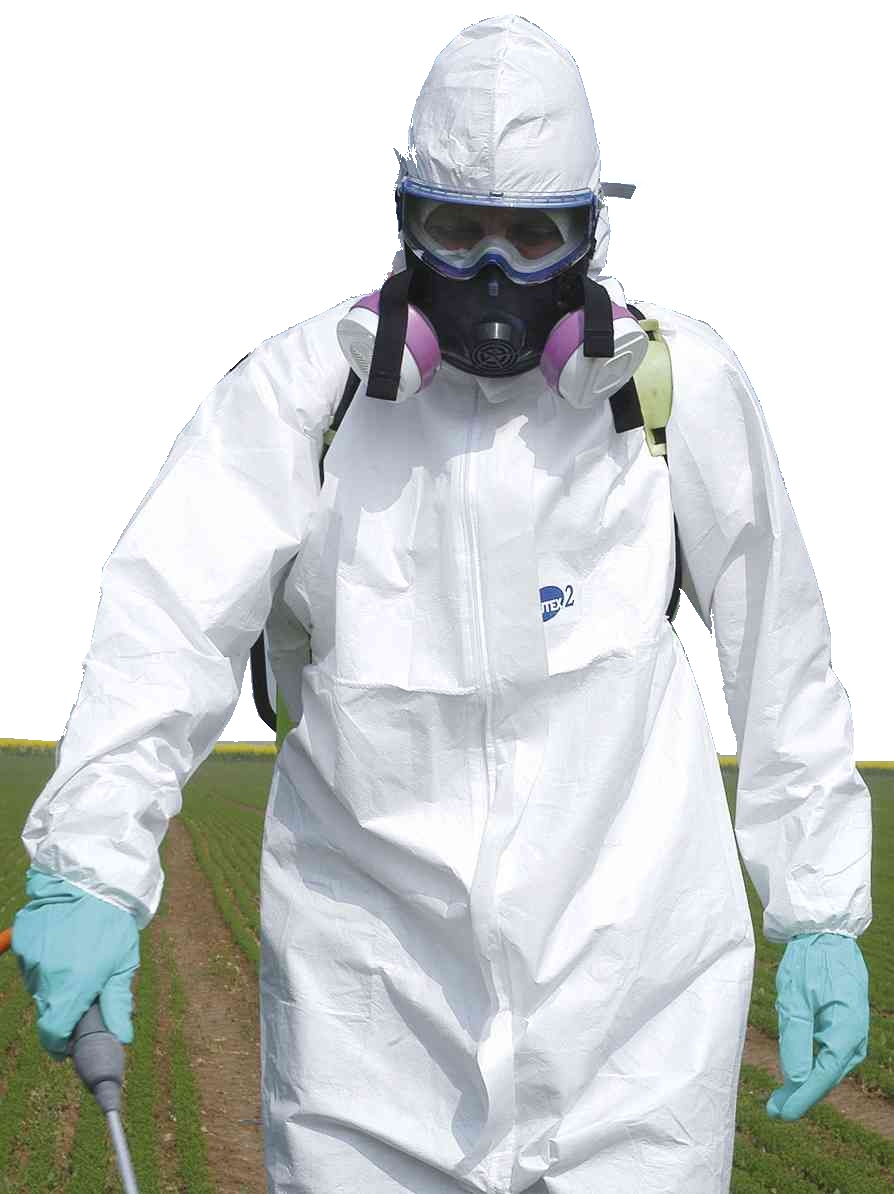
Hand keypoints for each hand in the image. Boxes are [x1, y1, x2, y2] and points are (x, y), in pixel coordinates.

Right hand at [12, 867, 139, 1058]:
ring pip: (37, 985)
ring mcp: (29, 956)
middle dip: (62, 1007)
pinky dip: (43, 959)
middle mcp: (45, 975)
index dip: (60, 1044)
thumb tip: (122, 1040)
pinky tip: (62, 942)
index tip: (69, 1043)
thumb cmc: (113, 922)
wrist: (93, 878)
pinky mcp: (21, 938)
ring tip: (75, 955)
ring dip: (52, 981)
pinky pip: (29, 962)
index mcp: (73, 986)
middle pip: (45, 1009)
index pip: (52, 1033)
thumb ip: (118, 1004)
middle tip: (84, 985)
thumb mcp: (124, 963)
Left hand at [766, 931, 868, 1120]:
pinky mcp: (845, 1027)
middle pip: (825, 1076)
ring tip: (779, 1096)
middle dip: (799, 1094)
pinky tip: (794, 1070)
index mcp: (846, 1032)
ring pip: (827, 1067)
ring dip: (805, 1081)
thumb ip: (795, 1040)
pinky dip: (811, 1063)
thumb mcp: (795, 999)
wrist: (825, 935)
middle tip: (772, 1109)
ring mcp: (853, 1033)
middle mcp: (855, 1037)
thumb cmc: (809, 962)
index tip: (780, 1115)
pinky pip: (828, 1053)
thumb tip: (795, 1081)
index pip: (822, 1077)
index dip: (801, 1099)